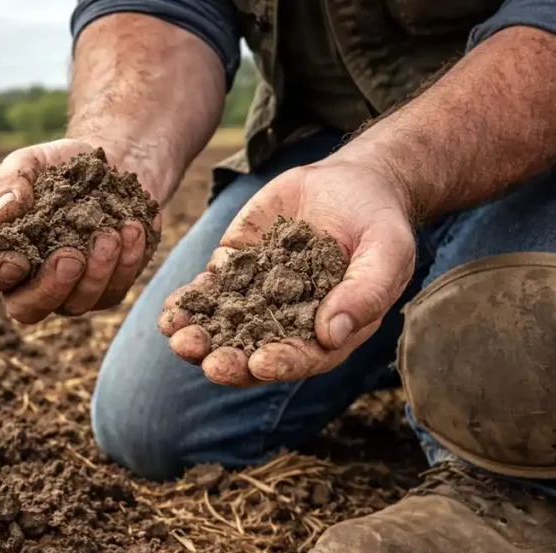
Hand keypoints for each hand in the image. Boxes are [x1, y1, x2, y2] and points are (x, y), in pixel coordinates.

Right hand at [0, 138, 162, 323]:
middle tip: (70, 257)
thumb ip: (9, 183)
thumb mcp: (29, 162)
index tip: (18, 259)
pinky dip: (127, 262)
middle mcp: (29, 280)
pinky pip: (113, 290)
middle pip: (27, 309)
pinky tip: (132, 229)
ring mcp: (69, 290)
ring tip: (109, 234)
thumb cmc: (59, 166)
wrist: (110, 165)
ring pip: (76, 305)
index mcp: (0, 250)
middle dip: (50, 288)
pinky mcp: (106, 287)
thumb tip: (3, 213)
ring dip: (95, 273)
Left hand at [159, 159, 416, 386]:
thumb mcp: (386, 253)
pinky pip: (207, 291)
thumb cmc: (378, 226)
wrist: (351, 185)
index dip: (281, 363)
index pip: (302, 357)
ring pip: (222, 326)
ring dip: (198, 336)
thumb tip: (331, 334)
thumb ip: (365, 293)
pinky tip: (169, 310)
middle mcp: (287, 324)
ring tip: (177, 337)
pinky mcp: (235, 268)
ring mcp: (257, 298)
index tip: (260, 363)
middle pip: (253, 352)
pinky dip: (188, 302)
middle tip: (208, 363)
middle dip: (229, 359)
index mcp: (327, 334)